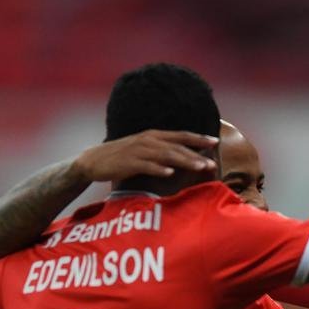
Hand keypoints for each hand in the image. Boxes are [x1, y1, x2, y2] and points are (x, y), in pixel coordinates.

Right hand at [72, 130, 218, 182]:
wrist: (93, 161)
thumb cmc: (122, 157)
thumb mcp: (144, 149)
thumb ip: (163, 150)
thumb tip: (185, 156)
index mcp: (153, 136)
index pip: (180, 135)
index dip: (198, 138)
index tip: (215, 141)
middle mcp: (148, 140)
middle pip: (177, 146)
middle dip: (196, 154)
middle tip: (212, 163)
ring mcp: (138, 151)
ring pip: (166, 155)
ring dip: (184, 161)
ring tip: (199, 167)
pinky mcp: (128, 163)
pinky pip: (146, 166)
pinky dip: (158, 168)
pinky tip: (170, 173)